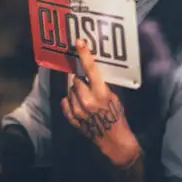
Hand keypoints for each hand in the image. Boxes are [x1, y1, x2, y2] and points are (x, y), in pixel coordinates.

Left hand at [61, 39, 140, 167]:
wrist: (113, 139)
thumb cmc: (117, 116)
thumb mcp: (114, 96)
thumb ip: (102, 85)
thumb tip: (91, 72)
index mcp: (101, 93)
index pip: (91, 69)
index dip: (85, 54)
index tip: (79, 42)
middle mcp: (87, 101)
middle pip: (76, 80)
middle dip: (82, 81)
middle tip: (89, 87)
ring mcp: (78, 111)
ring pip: (70, 91)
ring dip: (76, 92)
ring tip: (86, 99)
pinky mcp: (72, 119)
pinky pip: (65, 103)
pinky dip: (70, 102)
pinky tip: (79, 105)